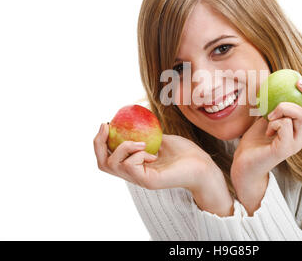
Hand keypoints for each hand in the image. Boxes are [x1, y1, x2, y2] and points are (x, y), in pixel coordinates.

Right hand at [93, 123, 219, 191]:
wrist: (203, 165)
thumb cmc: (186, 153)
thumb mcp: (162, 138)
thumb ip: (146, 133)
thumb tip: (132, 119)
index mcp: (135, 165)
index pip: (107, 157)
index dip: (100, 141)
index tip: (106, 123)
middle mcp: (133, 174)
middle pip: (102, 164)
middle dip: (98, 143)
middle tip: (106, 126)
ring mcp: (139, 179)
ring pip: (113, 164)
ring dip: (124, 147)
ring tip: (143, 144)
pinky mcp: (148, 181)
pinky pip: (130, 165)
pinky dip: (137, 154)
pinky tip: (152, 153)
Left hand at [231, 80, 301, 209]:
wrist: (245, 163)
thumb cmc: (257, 139)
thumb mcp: (270, 115)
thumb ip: (278, 102)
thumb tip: (279, 78)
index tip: (301, 81)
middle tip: (299, 84)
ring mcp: (297, 143)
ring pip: (301, 114)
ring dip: (283, 107)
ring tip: (270, 116)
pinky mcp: (285, 149)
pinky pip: (285, 125)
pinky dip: (275, 121)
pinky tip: (267, 129)